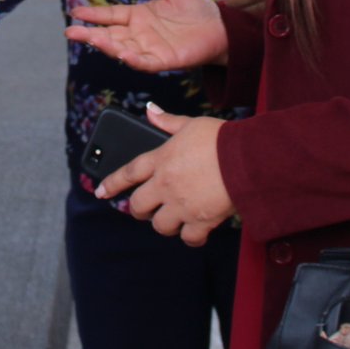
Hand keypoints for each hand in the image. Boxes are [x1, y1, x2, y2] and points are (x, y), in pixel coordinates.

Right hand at [65, 0, 228, 69]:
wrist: (222, 28)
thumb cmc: (198, 10)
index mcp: (139, 16)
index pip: (111, 15)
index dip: (94, 14)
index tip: (76, 10)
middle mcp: (140, 34)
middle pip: (110, 34)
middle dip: (90, 34)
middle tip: (71, 31)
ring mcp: (150, 48)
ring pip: (122, 48)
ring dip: (106, 45)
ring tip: (91, 39)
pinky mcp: (164, 60)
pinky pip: (144, 62)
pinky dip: (132, 59)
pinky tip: (121, 53)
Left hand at [95, 104, 233, 246]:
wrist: (247, 158)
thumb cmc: (221, 137)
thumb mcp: (191, 123)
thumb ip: (168, 121)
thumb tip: (150, 110)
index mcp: (161, 159)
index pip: (127, 173)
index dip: (112, 183)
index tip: (101, 192)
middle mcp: (166, 184)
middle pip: (138, 206)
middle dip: (138, 209)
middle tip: (145, 208)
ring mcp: (181, 205)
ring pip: (160, 225)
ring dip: (164, 223)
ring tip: (172, 217)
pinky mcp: (200, 221)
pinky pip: (188, 238)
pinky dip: (190, 237)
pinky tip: (194, 231)